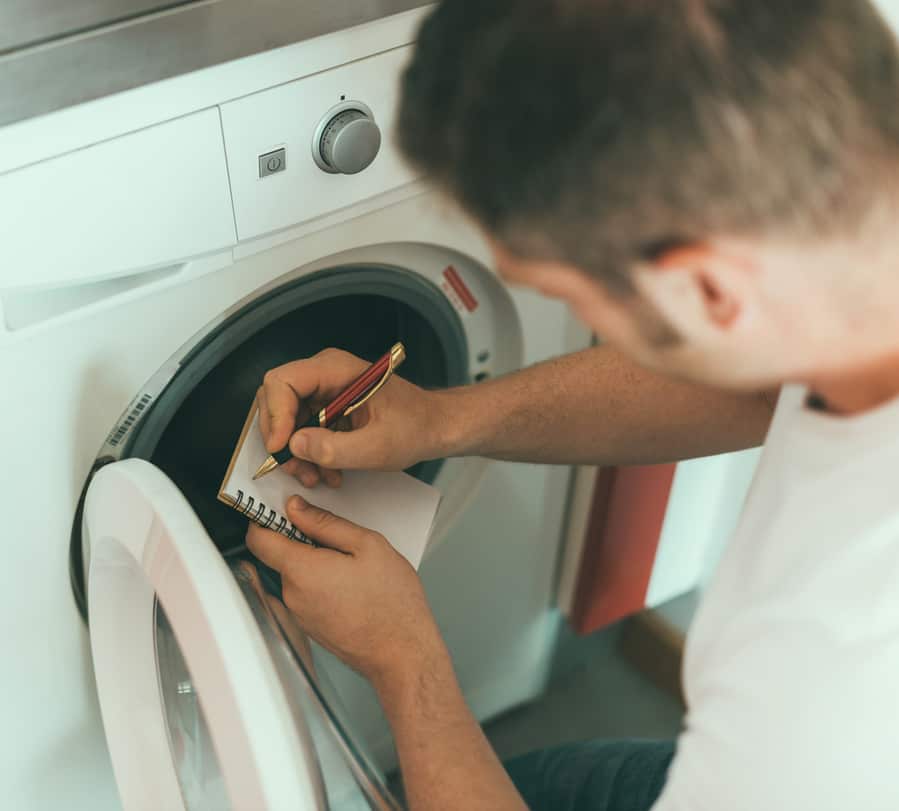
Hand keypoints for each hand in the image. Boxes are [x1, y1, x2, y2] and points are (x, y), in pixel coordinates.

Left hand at [245, 494, 446, 683]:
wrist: (403, 653)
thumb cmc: (392, 603)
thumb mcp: (368, 545)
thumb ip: (326, 523)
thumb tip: (297, 509)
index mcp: (302, 570)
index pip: (258, 538)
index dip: (266, 517)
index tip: (283, 509)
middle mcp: (293, 594)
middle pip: (279, 555)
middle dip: (302, 540)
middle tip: (337, 537)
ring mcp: (300, 614)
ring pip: (296, 575)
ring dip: (315, 563)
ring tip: (352, 565)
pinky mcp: (310, 626)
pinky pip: (306, 594)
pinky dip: (322, 583)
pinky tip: (351, 585)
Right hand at [256, 348, 446, 487]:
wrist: (434, 427)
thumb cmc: (415, 427)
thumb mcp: (378, 446)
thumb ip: (335, 448)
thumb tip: (294, 445)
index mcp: (336, 369)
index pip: (282, 381)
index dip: (275, 415)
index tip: (281, 447)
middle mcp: (325, 374)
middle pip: (276, 400)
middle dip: (282, 439)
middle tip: (297, 468)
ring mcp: (324, 391)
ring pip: (286, 420)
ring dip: (295, 453)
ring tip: (316, 476)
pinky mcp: (326, 408)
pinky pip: (301, 429)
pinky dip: (308, 454)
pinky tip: (327, 471)